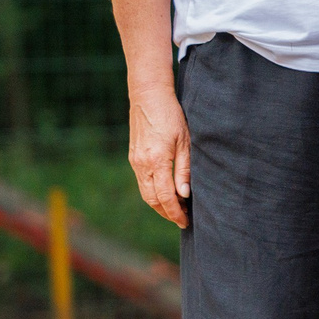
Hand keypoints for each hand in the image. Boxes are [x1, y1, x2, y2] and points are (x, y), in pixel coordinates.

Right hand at [128, 89, 191, 228]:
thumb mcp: (185, 141)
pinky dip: (153, 192)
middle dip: (167, 213)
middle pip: (153, 199)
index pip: (165, 197)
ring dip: (159, 205)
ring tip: (176, 209)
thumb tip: (184, 195)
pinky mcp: (133, 157)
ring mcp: (135, 161)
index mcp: (157, 161)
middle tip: (182, 219)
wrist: (148, 96)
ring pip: (145, 193)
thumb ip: (184, 170)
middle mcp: (142, 164)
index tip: (185, 221)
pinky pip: (142, 182)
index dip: (175, 212)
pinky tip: (165, 192)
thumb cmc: (172, 115)